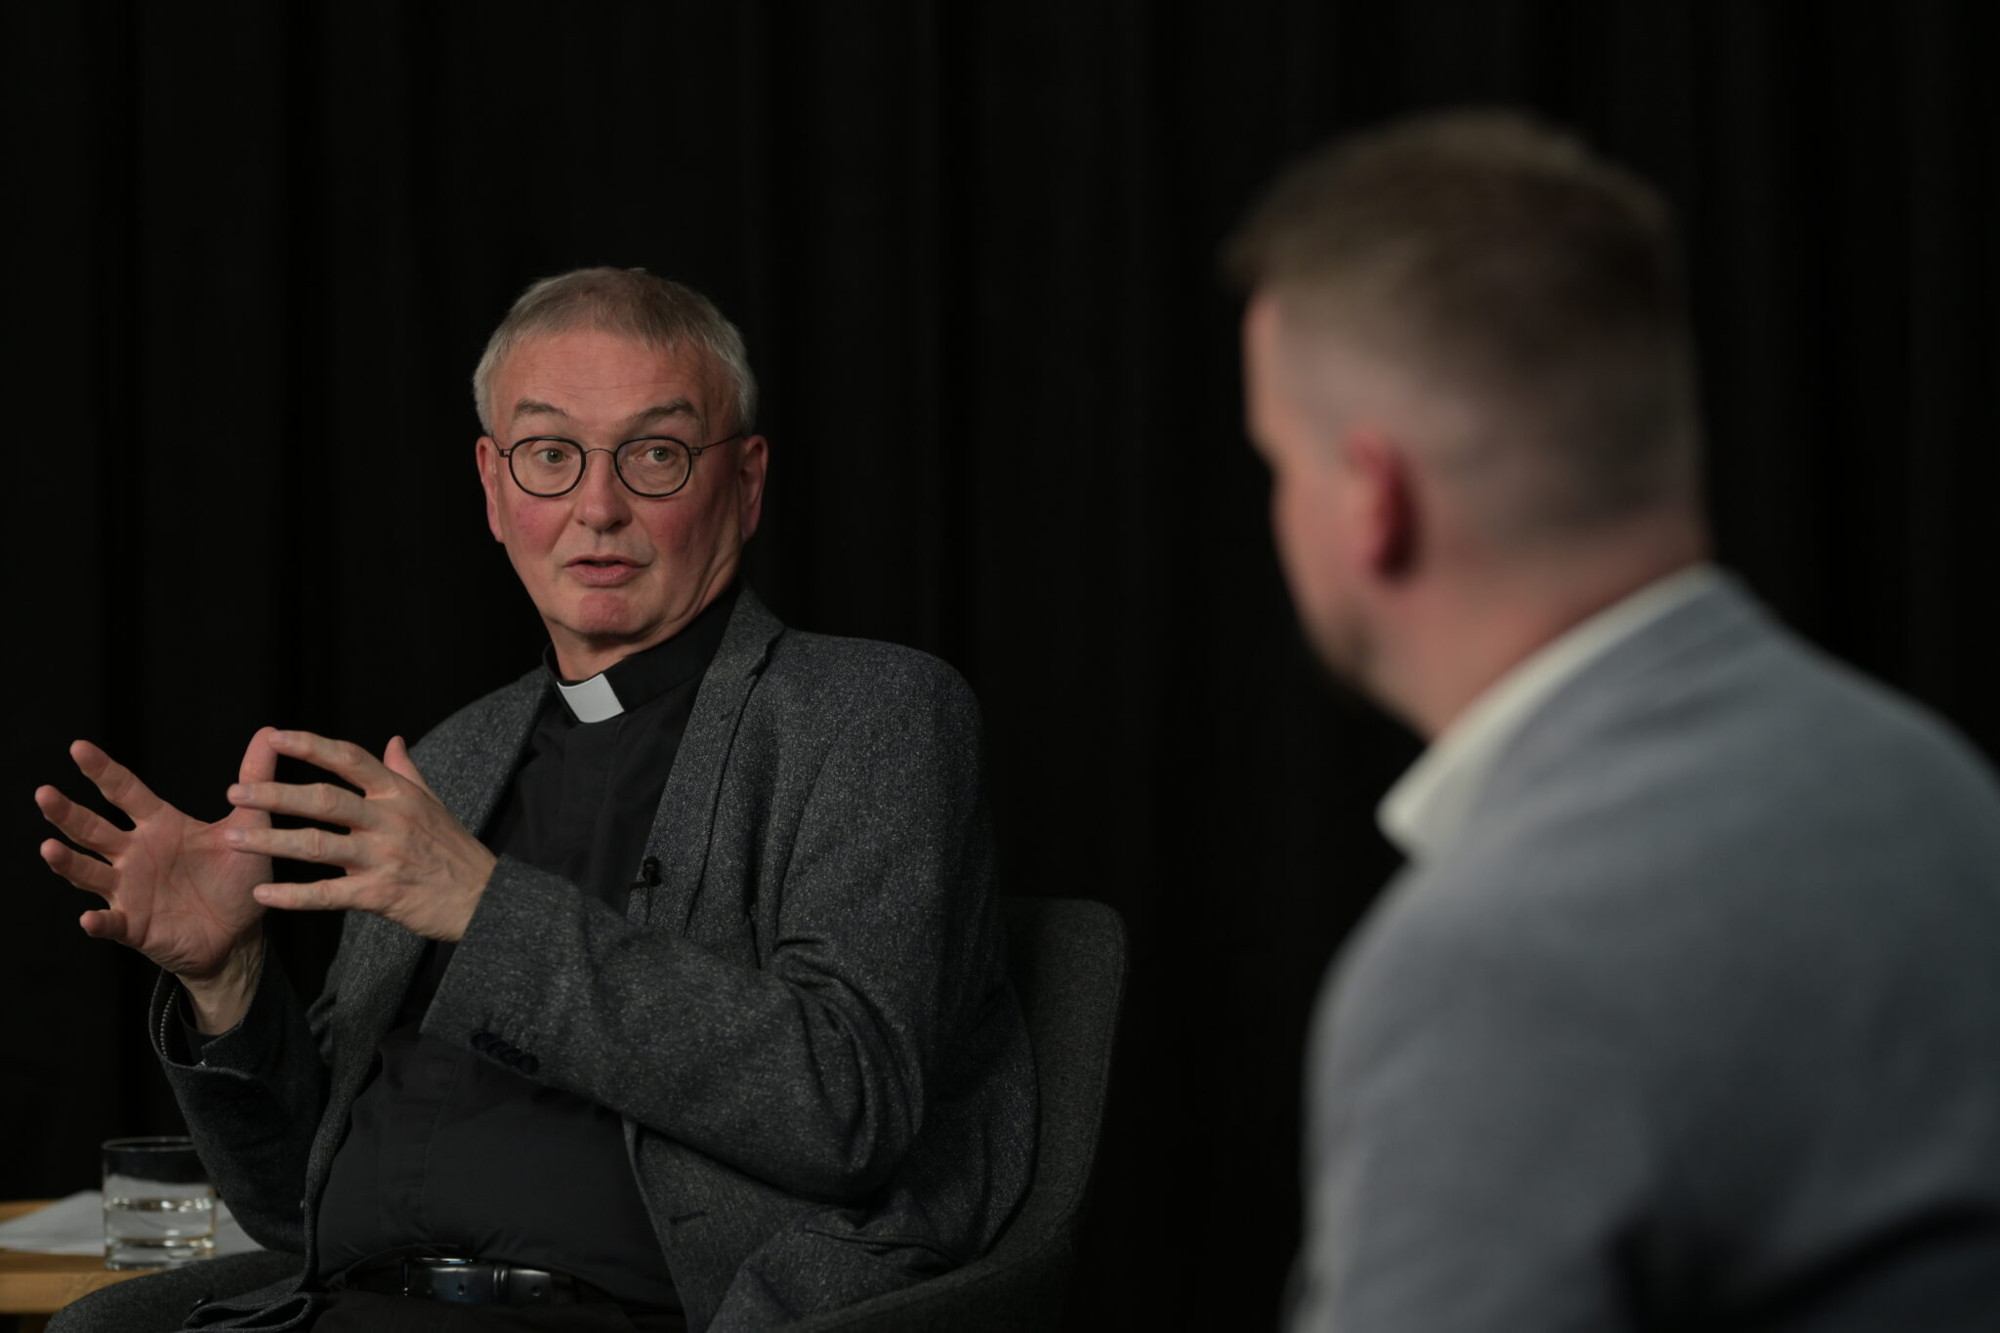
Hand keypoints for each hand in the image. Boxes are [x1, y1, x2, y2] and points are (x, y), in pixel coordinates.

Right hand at [37, 732, 276, 982]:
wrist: (239, 934)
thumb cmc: (237, 877)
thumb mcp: (250, 826)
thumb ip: (255, 779)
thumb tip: (269, 731)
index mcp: (159, 826)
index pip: (124, 791)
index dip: (102, 770)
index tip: (78, 747)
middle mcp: (135, 854)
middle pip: (93, 829)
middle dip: (67, 813)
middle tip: (44, 793)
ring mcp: (129, 891)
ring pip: (89, 873)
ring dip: (68, 862)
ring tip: (49, 848)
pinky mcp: (134, 925)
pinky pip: (111, 923)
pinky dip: (100, 922)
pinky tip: (90, 919)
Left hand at [223, 730, 496, 941]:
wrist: (484, 898)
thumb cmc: (454, 849)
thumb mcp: (433, 804)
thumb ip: (406, 772)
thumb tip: (393, 740)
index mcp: (399, 794)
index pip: (349, 760)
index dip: (310, 746)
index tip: (273, 736)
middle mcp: (389, 821)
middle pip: (325, 800)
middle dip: (276, 794)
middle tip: (235, 792)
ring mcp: (383, 858)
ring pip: (318, 846)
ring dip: (271, 842)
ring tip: (232, 838)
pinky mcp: (380, 895)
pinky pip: (328, 895)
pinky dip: (293, 897)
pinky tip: (263, 896)